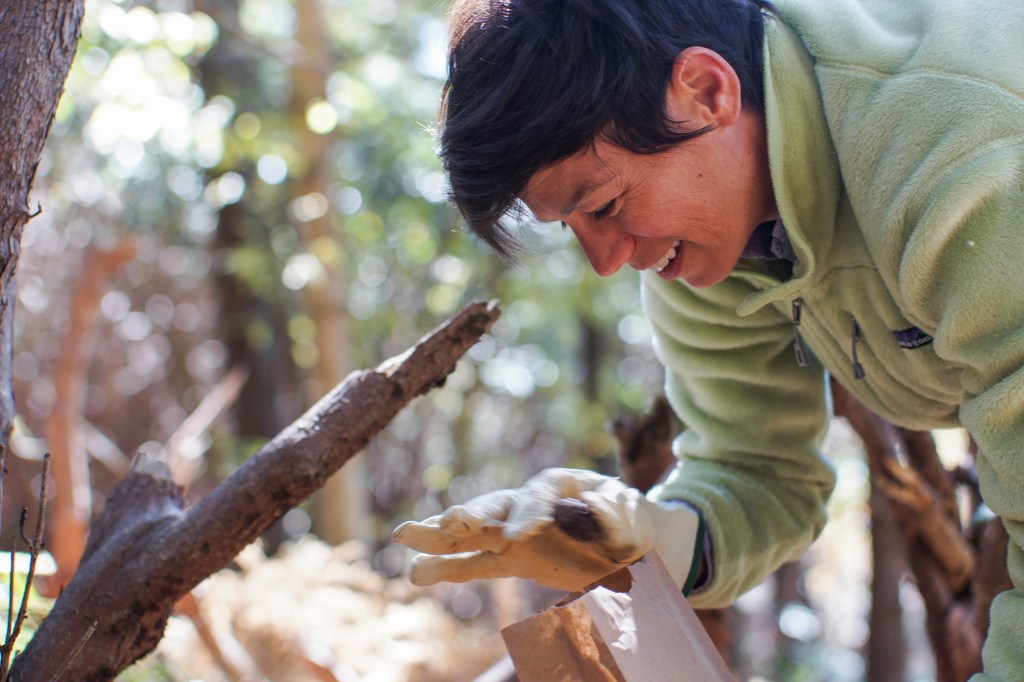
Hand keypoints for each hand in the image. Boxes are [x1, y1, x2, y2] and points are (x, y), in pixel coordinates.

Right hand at [392, 468, 701, 592]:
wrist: (632, 543)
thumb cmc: (631, 518)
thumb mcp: (632, 508)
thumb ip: (615, 509)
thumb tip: (596, 508)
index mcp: (558, 484)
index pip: (538, 495)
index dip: (527, 514)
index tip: (518, 537)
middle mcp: (528, 504)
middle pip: (494, 506)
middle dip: (471, 514)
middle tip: (449, 522)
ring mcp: (514, 533)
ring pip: (472, 533)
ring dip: (440, 535)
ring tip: (403, 536)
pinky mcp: (512, 559)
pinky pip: (475, 565)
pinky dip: (447, 568)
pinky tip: (415, 571)